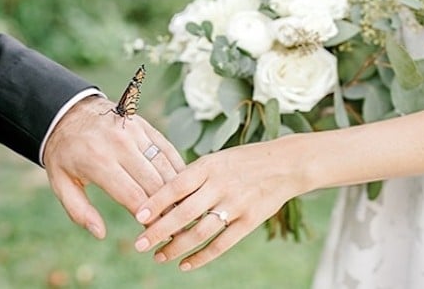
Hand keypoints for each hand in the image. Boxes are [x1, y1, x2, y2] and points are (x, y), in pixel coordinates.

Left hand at [43, 95, 184, 238]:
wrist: (69, 112)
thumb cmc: (64, 154)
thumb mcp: (60, 183)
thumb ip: (78, 211)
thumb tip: (100, 233)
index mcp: (97, 161)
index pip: (133, 196)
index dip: (148, 219)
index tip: (155, 234)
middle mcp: (119, 144)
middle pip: (154, 183)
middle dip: (165, 208)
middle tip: (174, 227)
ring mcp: (134, 132)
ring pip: (164, 166)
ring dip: (176, 190)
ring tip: (181, 209)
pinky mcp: (144, 126)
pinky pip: (167, 149)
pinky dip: (177, 168)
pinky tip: (183, 186)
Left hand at [131, 142, 306, 270]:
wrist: (284, 164)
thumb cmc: (241, 162)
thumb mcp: (215, 160)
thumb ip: (191, 177)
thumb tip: (160, 198)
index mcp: (208, 167)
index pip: (176, 186)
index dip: (157, 203)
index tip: (138, 218)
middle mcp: (220, 186)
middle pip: (184, 213)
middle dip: (159, 231)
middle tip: (140, 244)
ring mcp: (236, 205)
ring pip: (200, 232)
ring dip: (177, 247)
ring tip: (159, 257)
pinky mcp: (249, 221)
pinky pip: (222, 244)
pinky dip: (202, 257)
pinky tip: (185, 264)